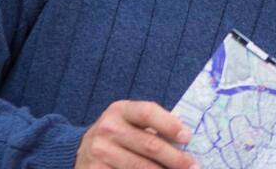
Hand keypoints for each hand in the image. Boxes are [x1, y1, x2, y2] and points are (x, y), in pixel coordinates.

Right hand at [76, 100, 198, 168]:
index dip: (170, 125)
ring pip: (141, 167)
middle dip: (176, 158)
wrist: (80, 150)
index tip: (188, 137)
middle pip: (150, 145)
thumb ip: (155, 125)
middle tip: (194, 167)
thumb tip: (186, 134)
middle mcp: (107, 129)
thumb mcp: (130, 121)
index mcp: (120, 110)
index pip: (148, 113)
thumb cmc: (118, 135)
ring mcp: (99, 152)